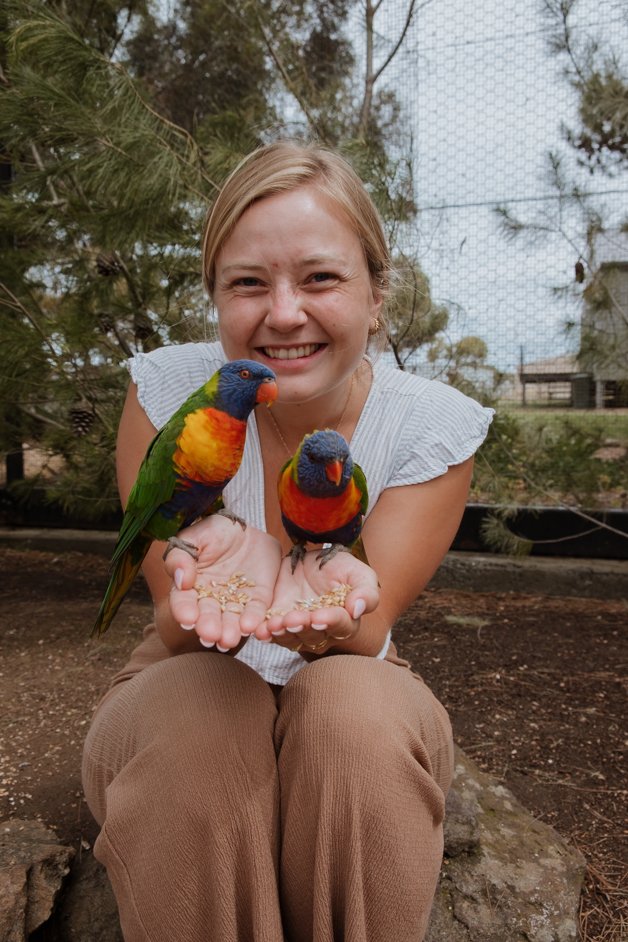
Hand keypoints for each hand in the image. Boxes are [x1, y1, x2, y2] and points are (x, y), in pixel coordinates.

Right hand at [163, 514, 282, 650]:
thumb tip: (181, 581)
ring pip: (231, 620)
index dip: (184, 611)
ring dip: (230, 631)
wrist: (244, 528)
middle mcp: (211, 600)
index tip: (188, 619)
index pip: (183, 603)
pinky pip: (256, 611)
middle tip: (211, 635)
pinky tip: (250, 626)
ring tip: (229, 640)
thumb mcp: (194, 538)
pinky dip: (253, 619)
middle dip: (209, 627)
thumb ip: (181, 557)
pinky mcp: (258, 599)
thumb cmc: (213, 532)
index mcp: (190, 588)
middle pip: (208, 617)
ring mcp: (235, 602)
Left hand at [255, 549, 378, 654]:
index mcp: (345, 620)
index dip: (330, 622)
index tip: (319, 616)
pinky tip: (260, 629)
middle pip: (314, 636)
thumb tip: (357, 609)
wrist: (307, 560)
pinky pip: (272, 635)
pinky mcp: (278, 625)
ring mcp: (298, 630)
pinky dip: (266, 633)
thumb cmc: (337, 567)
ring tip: (274, 623)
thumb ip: (365, 591)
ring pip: (291, 638)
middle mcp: (322, 632)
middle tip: (292, 618)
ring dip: (283, 633)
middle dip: (302, 628)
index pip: (341, 626)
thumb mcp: (356, 571)